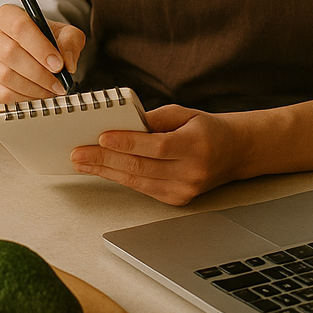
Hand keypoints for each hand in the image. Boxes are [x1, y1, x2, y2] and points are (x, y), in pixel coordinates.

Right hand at [0, 3, 85, 102]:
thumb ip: (70, 42)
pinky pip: (2, 95)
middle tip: (59, 84)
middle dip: (40, 73)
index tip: (58, 64)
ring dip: (34, 88)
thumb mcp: (64, 34)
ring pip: (6, 76)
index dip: (40, 47)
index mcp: (7, 16)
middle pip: (10, 53)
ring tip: (51, 91)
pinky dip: (24, 99)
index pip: (19, 26)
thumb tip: (68, 63)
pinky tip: (38, 96)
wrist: (31, 54)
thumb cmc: (46, 41)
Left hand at [70, 104, 240, 204]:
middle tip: (79, 152)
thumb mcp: (184, 113)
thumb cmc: (205, 129)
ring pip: (137, 181)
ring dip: (105, 171)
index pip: (157, 146)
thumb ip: (154, 118)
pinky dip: (119, 178)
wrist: (233, 153)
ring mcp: (185, 190)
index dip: (128, 143)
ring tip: (82, 163)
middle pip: (141, 167)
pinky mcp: (177, 199)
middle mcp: (191, 172)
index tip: (102, 137)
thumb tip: (121, 121)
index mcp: (196, 145)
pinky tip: (102, 170)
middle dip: (105, 159)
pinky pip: (142, 188)